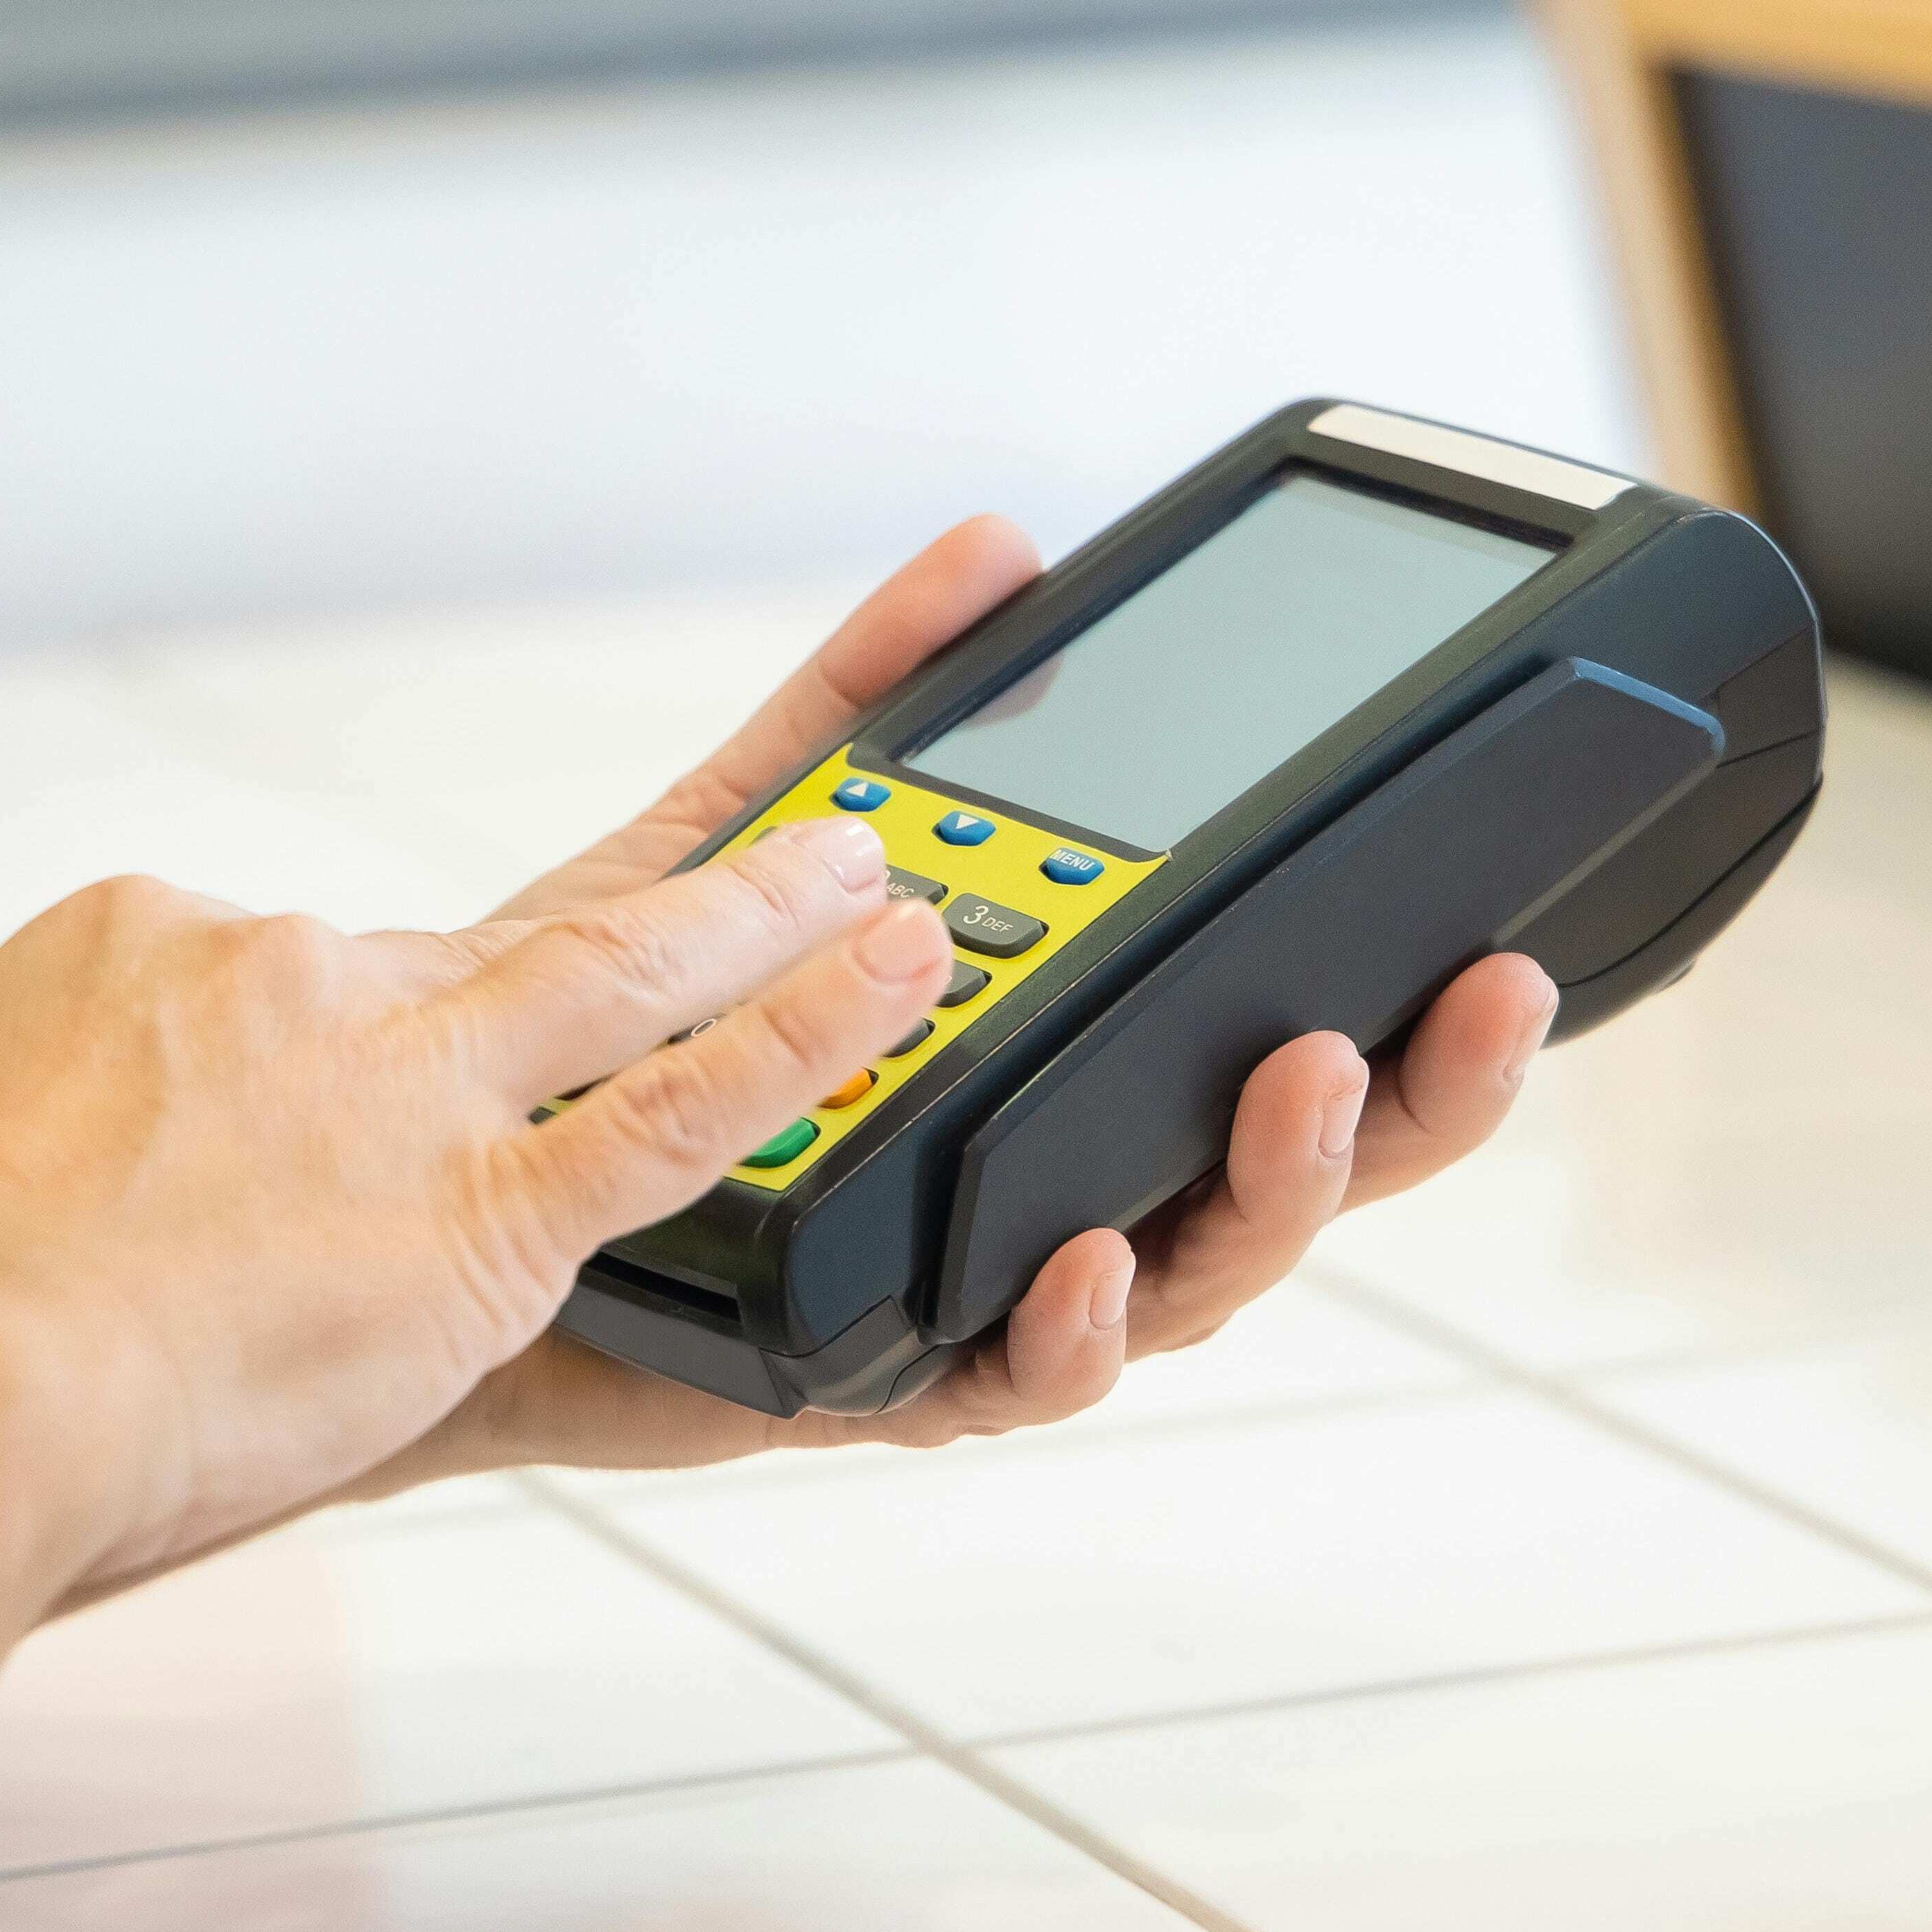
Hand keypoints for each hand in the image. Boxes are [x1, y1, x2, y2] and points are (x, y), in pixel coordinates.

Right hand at [0, 815, 948, 1591]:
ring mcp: (400, 1086)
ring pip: (632, 970)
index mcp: (155, 945)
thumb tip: (49, 1133)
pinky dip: (795, 1043)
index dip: (354, 995)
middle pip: (534, 910)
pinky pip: (672, 1119)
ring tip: (890, 874)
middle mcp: (297, 977)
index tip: (396, 1017)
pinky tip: (898, 991)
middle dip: (702, 848)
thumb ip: (24, 1104)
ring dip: (776, 916)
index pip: (286, 969)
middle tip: (825, 794)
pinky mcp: (473, 1219)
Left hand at [360, 519, 1560, 1492]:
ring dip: (1262, 1191)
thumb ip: (868, 705)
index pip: (1281, 1050)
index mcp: (1060, 1072)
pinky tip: (1076, 1267)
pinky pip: (1002, 1381)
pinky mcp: (881, 1377)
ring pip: (1180, 1280)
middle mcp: (1053, 1190)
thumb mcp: (738, 840)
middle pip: (1283, 1174)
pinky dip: (1056, 1330)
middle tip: (1475, 1005)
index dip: (1411, 1019)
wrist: (431, 1206)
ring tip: (1305, 1084)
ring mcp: (979, 1292)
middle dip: (1407, 1105)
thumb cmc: (604, 1045)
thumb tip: (993, 550)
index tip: (1500, 938)